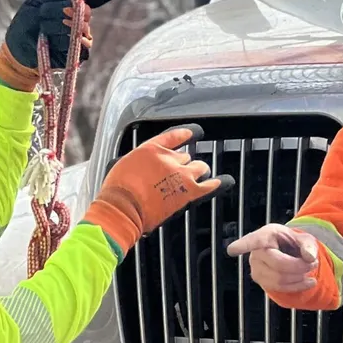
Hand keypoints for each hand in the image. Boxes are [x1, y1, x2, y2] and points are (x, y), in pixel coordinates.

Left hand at [3, 0, 126, 71]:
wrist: (16, 49)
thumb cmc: (26, 23)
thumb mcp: (38, 1)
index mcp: (72, 5)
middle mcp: (80, 20)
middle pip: (83, 10)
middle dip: (59, 10)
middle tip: (42, 14)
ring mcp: (80, 37)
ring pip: (79, 27)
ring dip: (55, 26)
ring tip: (42, 30)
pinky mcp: (78, 54)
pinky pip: (81, 45)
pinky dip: (64, 41)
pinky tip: (52, 41)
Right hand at [85, 126, 230, 256]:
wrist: (122, 209)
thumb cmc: (117, 191)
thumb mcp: (123, 165)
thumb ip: (138, 162)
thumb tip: (142, 168)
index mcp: (152, 148)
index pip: (174, 135)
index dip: (186, 134)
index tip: (193, 133)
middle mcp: (169, 157)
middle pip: (186, 156)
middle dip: (183, 164)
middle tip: (177, 175)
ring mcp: (181, 174)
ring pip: (199, 168)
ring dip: (197, 173)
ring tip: (194, 180)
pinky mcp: (189, 192)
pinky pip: (210, 185)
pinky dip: (219, 183)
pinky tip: (224, 181)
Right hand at [228, 225, 319, 293]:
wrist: (289, 253)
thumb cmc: (294, 243)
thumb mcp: (305, 238)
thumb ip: (309, 245)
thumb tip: (309, 257)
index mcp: (266, 235)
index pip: (254, 240)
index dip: (243, 245)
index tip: (232, 250)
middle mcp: (257, 252)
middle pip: (278, 264)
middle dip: (300, 266)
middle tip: (314, 263)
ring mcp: (256, 268)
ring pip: (279, 279)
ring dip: (299, 277)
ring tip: (310, 269)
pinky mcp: (260, 280)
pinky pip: (279, 288)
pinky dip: (297, 286)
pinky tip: (308, 282)